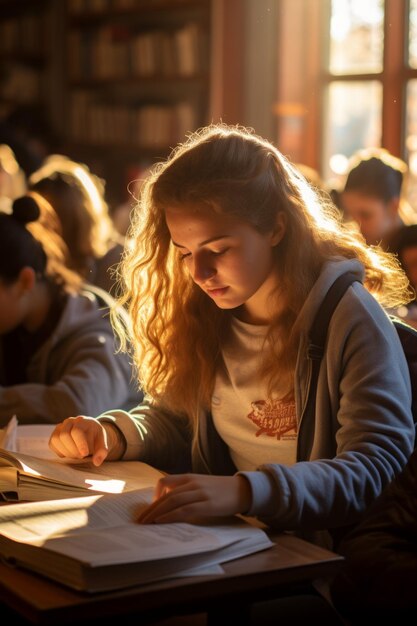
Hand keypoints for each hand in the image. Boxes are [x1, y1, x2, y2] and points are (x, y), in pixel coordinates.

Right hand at [49, 415, 109, 465]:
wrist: (88, 434)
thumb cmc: (95, 438)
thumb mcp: (102, 443)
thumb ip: (102, 452)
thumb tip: (97, 462)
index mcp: (83, 421)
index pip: (77, 431)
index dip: (80, 444)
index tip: (85, 454)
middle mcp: (69, 421)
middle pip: (64, 435)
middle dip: (73, 449)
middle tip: (81, 456)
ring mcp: (60, 427)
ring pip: (56, 439)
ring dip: (66, 451)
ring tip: (75, 455)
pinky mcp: (54, 434)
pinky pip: (52, 444)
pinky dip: (59, 452)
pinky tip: (69, 453)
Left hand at [137, 474, 251, 523]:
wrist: (243, 490)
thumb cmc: (221, 490)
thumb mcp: (202, 485)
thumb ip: (187, 490)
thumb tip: (170, 503)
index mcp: (190, 477)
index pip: (165, 481)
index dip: (155, 494)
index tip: (152, 506)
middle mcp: (193, 483)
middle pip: (166, 495)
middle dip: (151, 508)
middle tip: (140, 520)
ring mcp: (200, 493)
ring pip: (172, 502)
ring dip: (157, 513)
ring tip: (146, 523)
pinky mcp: (207, 505)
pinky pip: (184, 510)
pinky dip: (170, 516)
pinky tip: (162, 521)